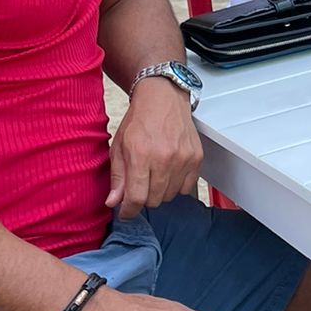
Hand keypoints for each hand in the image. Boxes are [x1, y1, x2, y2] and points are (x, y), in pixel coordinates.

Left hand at [107, 79, 202, 217]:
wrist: (163, 99)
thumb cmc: (139, 120)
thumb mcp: (119, 146)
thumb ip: (117, 176)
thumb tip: (114, 202)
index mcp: (141, 155)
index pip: (136, 198)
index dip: (129, 210)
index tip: (126, 212)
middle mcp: (164, 158)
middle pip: (154, 200)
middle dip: (144, 198)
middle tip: (140, 185)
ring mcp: (183, 159)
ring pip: (170, 196)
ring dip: (160, 191)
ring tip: (155, 174)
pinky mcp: (196, 158)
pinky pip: (186, 188)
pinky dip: (177, 186)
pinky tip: (170, 173)